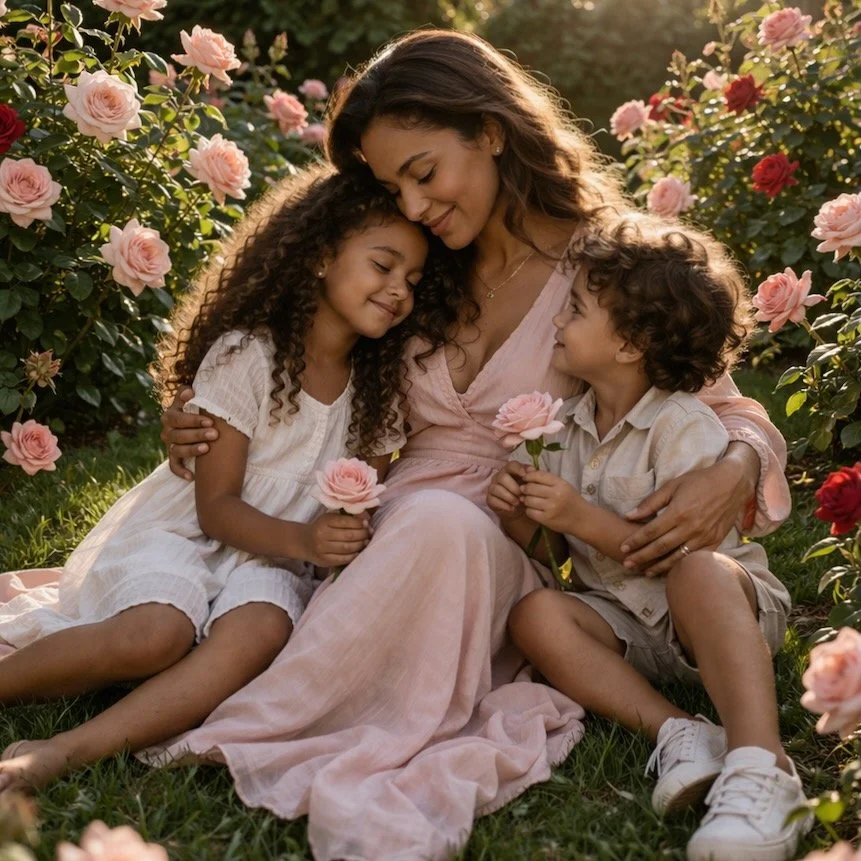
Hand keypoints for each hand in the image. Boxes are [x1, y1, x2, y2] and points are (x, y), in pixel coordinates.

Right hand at [160, 386, 218, 479]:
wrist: (195, 421)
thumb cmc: (198, 408)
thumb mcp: (193, 399)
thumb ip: (188, 394)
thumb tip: (190, 392)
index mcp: (170, 416)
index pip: (178, 418)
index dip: (193, 420)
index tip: (210, 421)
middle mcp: (167, 431)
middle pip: (178, 435)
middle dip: (197, 434)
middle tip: (214, 434)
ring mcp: (170, 445)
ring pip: (177, 450)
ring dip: (191, 450)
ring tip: (207, 449)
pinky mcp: (173, 457)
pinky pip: (173, 466)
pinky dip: (181, 472)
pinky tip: (191, 476)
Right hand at [298, 512, 370, 567]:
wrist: (303, 542)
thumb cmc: (321, 527)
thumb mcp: (329, 518)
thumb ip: (345, 518)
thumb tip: (365, 521)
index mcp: (325, 521)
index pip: (346, 521)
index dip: (359, 523)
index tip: (367, 524)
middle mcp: (322, 534)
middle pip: (349, 535)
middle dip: (363, 534)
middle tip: (369, 533)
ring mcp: (322, 549)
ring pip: (347, 548)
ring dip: (360, 545)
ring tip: (366, 542)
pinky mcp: (324, 560)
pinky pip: (342, 559)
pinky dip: (353, 556)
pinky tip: (358, 552)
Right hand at [487, 461, 529, 519]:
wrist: (518, 508)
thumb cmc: (524, 493)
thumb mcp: (530, 484)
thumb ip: (532, 476)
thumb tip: (532, 470)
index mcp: (509, 470)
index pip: (511, 465)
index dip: (518, 469)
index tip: (525, 476)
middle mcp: (499, 476)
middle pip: (503, 477)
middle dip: (513, 487)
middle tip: (522, 495)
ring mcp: (492, 487)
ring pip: (496, 489)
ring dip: (509, 497)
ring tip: (518, 503)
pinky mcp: (489, 499)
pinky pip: (493, 500)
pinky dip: (504, 505)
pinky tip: (512, 508)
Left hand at [521, 469, 580, 534]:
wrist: (582, 519)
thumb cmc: (571, 500)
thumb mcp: (563, 485)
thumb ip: (545, 478)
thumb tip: (526, 470)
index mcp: (560, 484)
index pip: (538, 475)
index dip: (528, 476)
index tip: (525, 479)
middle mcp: (556, 495)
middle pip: (530, 488)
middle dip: (525, 489)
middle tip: (525, 490)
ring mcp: (551, 508)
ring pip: (528, 500)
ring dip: (526, 500)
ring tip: (530, 500)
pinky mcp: (546, 519)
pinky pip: (529, 512)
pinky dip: (529, 510)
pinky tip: (534, 509)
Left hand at [621, 458, 752, 574]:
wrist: (732, 483)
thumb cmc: (699, 481)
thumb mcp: (672, 486)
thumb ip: (651, 503)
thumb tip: (629, 516)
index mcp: (678, 512)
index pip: (651, 532)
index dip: (635, 542)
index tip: (623, 548)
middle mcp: (691, 527)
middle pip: (661, 548)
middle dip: (642, 557)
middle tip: (627, 564)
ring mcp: (704, 537)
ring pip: (677, 557)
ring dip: (659, 567)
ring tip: (645, 572)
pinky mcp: (714, 541)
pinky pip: (695, 559)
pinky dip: (681, 566)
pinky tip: (670, 571)